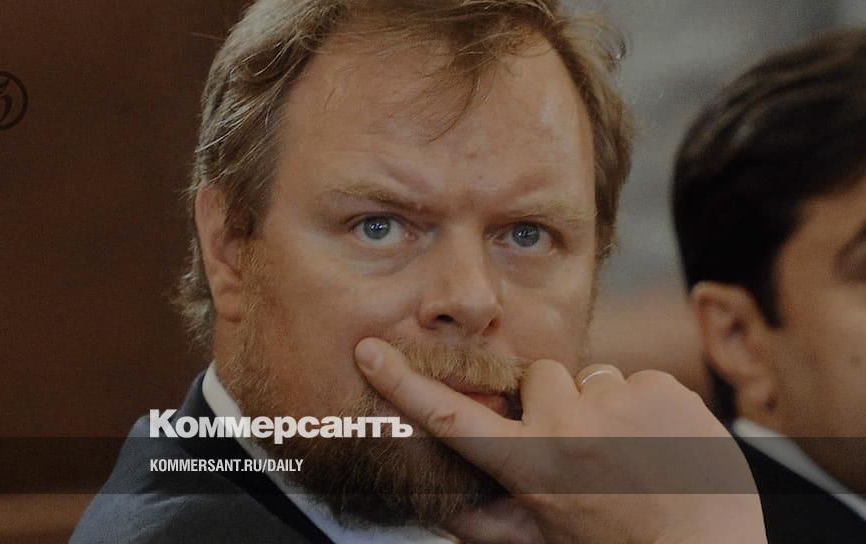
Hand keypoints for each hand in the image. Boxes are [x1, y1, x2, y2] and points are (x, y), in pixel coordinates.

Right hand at [354, 337, 765, 543]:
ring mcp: (613, 403)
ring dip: (606, 404)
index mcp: (528, 466)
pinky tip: (659, 440)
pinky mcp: (659, 387)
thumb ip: (485, 523)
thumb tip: (435, 513)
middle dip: (558, 401)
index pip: (451, 419)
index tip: (370, 351)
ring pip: (592, 375)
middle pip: (541, 378)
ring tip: (631, 451)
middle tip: (588, 448)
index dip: (404, 385)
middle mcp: (564, 428)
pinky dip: (647, 402)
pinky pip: (638, 375)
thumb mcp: (543, 539)